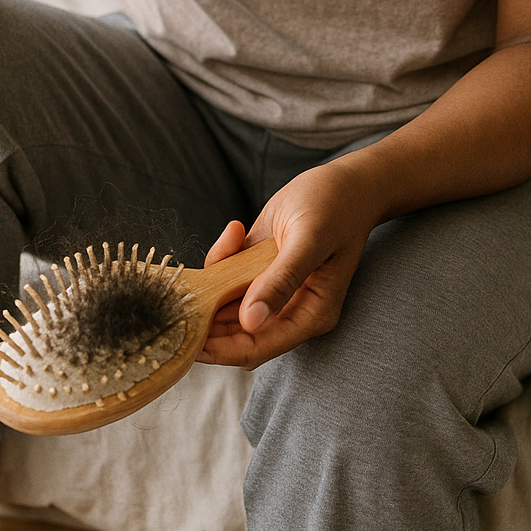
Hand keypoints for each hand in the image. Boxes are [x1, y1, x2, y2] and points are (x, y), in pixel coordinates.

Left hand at [196, 156, 380, 369]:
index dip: (222, 350)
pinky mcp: (259, 264)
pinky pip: (229, 272)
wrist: (346, 180)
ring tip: (219, 252)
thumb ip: (282, 280)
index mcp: (309, 313)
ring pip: (228, 301)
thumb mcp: (309, 239)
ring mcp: (272, 285)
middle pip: (237, 331)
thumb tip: (251, 321)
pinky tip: (235, 230)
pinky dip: (222, 255)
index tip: (189, 342)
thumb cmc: (336, 207)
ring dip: (212, 283)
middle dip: (208, 318)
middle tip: (184, 298)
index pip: (259, 346)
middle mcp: (289, 306)